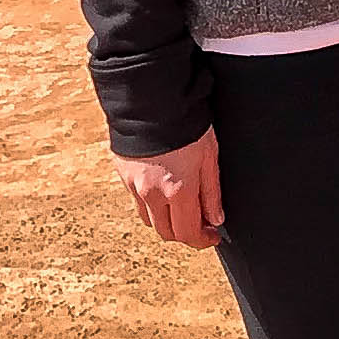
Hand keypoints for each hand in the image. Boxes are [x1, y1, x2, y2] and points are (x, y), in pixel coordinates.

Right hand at [119, 129, 224, 246]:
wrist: (151, 98)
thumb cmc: (186, 123)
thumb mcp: (210, 155)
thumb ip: (212, 191)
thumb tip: (215, 218)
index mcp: (178, 191)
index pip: (188, 234)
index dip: (202, 241)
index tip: (212, 236)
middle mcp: (153, 194)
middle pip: (167, 233)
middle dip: (184, 233)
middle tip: (199, 223)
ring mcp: (134, 186)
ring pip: (150, 220)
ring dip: (166, 220)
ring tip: (180, 205)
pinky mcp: (122, 175)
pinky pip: (137, 201)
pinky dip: (150, 204)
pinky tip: (162, 188)